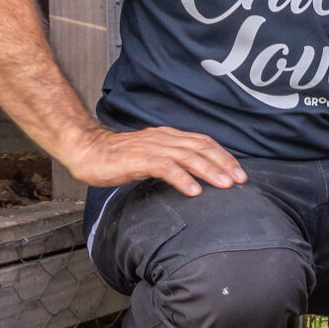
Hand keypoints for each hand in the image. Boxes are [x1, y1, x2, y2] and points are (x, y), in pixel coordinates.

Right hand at [65, 126, 246, 196]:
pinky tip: (194, 191)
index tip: (239, 172)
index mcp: (169, 137)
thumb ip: (171, 162)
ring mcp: (152, 147)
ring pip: (188, 156)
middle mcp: (164, 139)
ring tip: (225, 185)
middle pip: (202, 147)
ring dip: (209, 171)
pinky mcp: (139, 159)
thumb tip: (194, 177)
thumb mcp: (151, 156)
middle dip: (224, 163)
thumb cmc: (118, 157)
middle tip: (241, 179)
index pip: (203, 142)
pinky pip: (165, 168)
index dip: (224, 156)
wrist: (87, 151)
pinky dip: (182, 179)